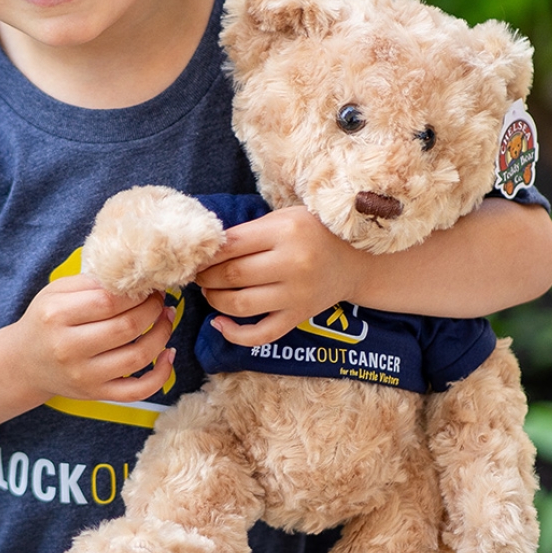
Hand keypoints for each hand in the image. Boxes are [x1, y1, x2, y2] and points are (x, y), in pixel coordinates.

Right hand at [10, 273, 175, 403]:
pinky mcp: (96, 395)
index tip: (147, 283)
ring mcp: (84, 376)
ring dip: (162, 333)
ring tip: (166, 317)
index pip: (109, 301)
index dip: (136, 291)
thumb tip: (133, 276)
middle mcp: (69, 348)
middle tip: (159, 298)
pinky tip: (168, 353)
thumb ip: (91, 281)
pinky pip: (138, 391)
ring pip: (138, 357)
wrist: (24, 364)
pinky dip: (161, 374)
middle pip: (127, 327)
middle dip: (153, 308)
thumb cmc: (46, 320)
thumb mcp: (57, 291)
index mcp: (57, 316)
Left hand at [194, 206, 366, 345]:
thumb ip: (248, 232)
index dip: (207, 253)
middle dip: (207, 276)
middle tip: (198, 274)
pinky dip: (234, 334)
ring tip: (209, 292)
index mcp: (286, 232)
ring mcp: (296, 294)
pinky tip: (220, 323)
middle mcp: (292, 263)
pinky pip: (261, 334)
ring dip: (215, 300)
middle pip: (233, 275)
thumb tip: (207, 249)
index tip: (196, 255)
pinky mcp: (298, 317)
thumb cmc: (312, 232)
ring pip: (240, 304)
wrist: (355, 260)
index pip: (232, 245)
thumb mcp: (283, 218)